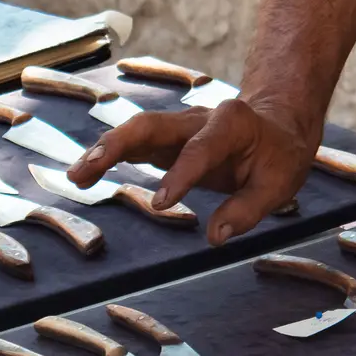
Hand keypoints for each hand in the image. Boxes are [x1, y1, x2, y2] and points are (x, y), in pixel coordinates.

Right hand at [66, 100, 315, 244]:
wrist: (277, 125)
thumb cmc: (279, 155)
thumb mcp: (279, 185)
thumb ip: (247, 210)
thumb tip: (214, 236)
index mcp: (232, 123)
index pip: (200, 150)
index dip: (180, 176)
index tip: (159, 206)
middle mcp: (198, 118)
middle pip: (151, 125)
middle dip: (117, 146)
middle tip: (86, 171)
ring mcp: (179, 126)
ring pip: (135, 132)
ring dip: (103, 151)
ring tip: (75, 177)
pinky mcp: (167, 139)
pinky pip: (135, 144)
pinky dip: (108, 156)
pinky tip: (84, 176)